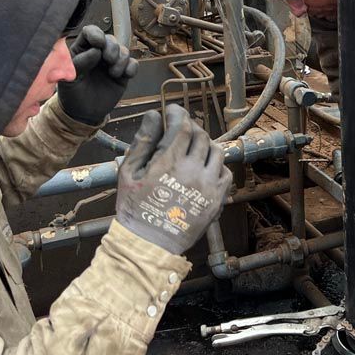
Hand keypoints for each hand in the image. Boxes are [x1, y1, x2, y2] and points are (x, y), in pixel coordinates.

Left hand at [58, 25, 136, 124]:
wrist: (83, 114)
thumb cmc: (72, 94)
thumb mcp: (70, 79)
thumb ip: (79, 63)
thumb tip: (95, 51)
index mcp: (82, 50)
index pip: (90, 32)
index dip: (96, 34)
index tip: (99, 43)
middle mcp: (98, 53)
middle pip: (110, 40)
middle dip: (112, 49)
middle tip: (109, 60)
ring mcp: (111, 63)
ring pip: (123, 50)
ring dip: (121, 60)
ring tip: (113, 73)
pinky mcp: (122, 73)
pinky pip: (133, 64)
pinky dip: (131, 67)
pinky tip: (124, 76)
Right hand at [115, 105, 230, 256]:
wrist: (148, 244)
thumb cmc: (134, 209)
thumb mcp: (128, 172)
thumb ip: (143, 141)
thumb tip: (154, 116)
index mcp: (170, 162)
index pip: (183, 126)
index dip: (179, 114)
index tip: (174, 110)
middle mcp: (193, 171)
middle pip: (201, 136)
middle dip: (192, 127)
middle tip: (182, 129)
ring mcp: (208, 186)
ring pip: (217, 152)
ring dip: (206, 144)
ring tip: (194, 147)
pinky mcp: (216, 200)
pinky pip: (226, 174)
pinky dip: (218, 165)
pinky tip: (205, 167)